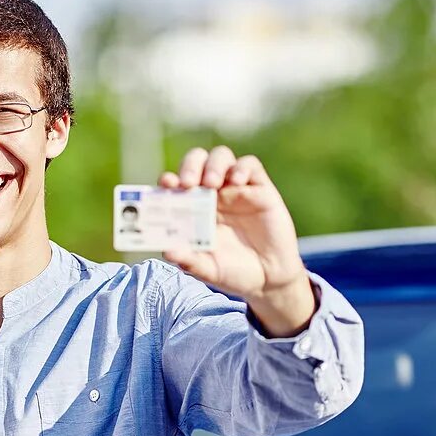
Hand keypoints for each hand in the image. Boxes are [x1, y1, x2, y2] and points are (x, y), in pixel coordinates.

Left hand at [160, 146, 315, 336]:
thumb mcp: (209, 270)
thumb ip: (189, 260)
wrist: (269, 279)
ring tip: (212, 183)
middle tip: (188, 183)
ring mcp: (236, 189)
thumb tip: (167, 252)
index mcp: (194, 208)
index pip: (177, 183)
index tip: (166, 184)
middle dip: (190, 166)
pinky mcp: (261, 189)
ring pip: (222, 157)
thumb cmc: (233, 271)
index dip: (169, 180)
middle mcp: (213, 193)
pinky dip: (242, 168)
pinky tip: (237, 182)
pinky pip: (251, 165)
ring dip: (213, 165)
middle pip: (197, 161)